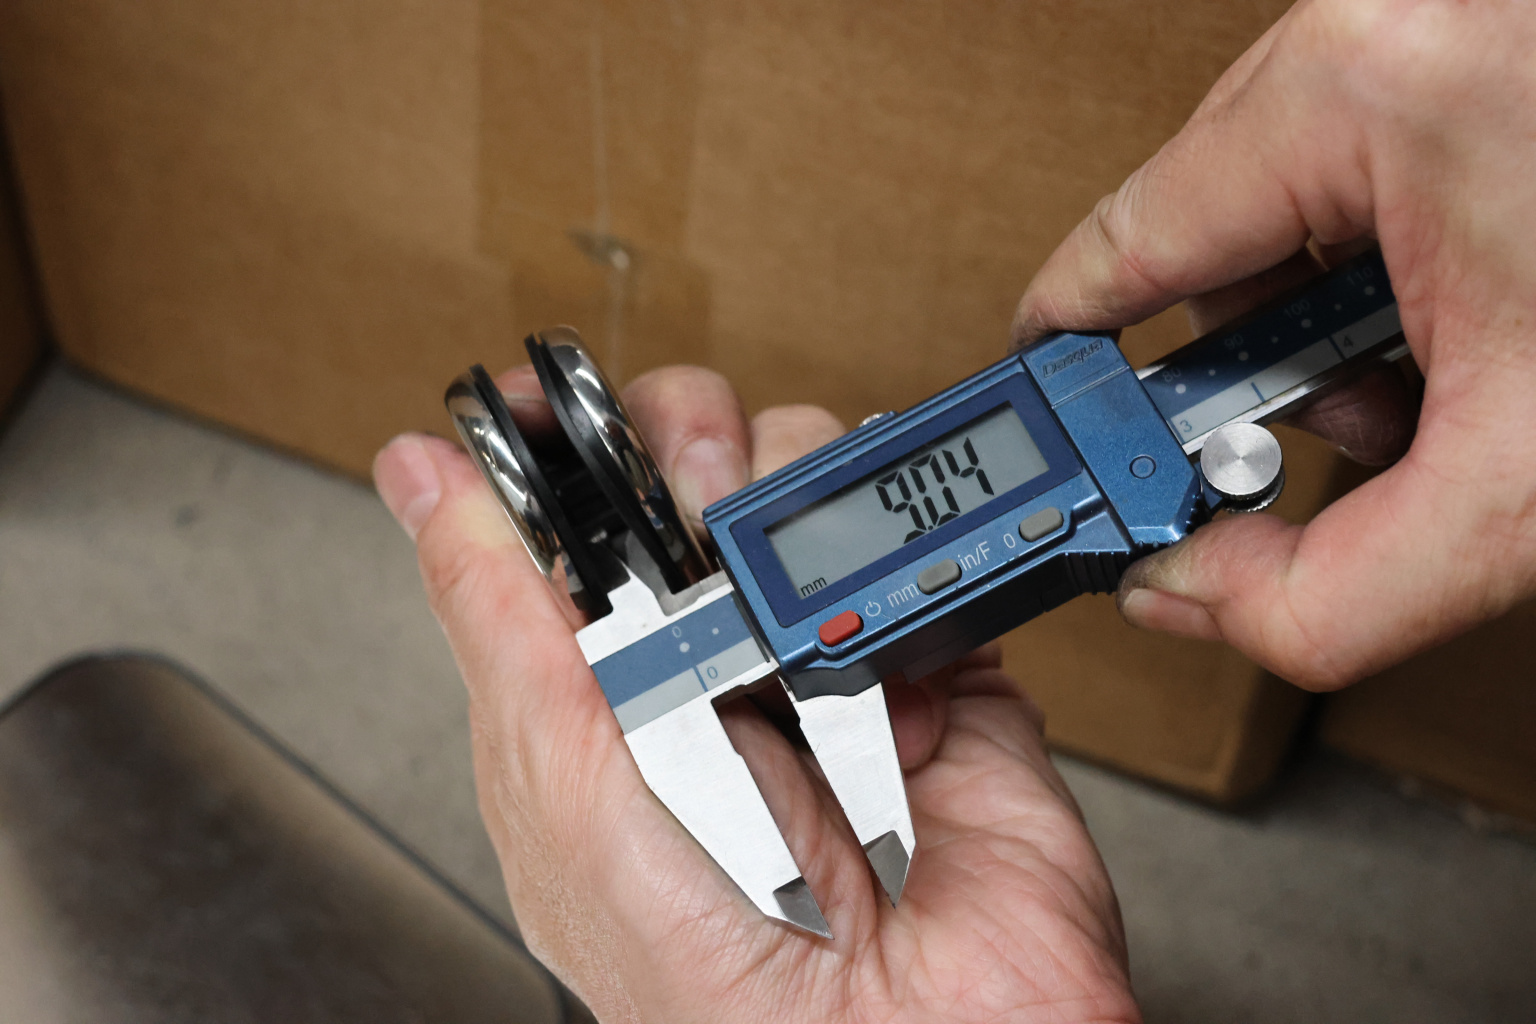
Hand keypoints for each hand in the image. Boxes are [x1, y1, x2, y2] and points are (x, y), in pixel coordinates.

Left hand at [374, 366, 1139, 1022]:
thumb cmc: (721, 985)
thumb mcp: (570, 796)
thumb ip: (500, 628)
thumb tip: (416, 483)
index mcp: (600, 706)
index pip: (558, 530)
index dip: (547, 448)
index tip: (544, 393)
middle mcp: (709, 674)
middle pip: (682, 481)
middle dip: (682, 452)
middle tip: (693, 508)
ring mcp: (821, 665)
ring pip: (800, 488)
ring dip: (794, 497)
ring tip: (791, 597)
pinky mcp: (928, 665)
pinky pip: (914, 543)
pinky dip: (904, 548)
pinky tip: (878, 619)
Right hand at [1011, 0, 1535, 689]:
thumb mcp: (1526, 495)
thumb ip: (1322, 597)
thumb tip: (1189, 595)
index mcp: (1361, 91)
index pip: (1119, 246)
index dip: (1073, 363)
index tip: (1056, 428)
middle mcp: (1381, 24)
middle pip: (1202, 229)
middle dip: (1259, 363)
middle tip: (1346, 428)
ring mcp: (1430, 17)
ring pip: (1283, 199)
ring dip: (1332, 315)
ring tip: (1446, 364)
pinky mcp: (1469, 41)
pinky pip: (1361, 161)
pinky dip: (1392, 258)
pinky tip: (1478, 306)